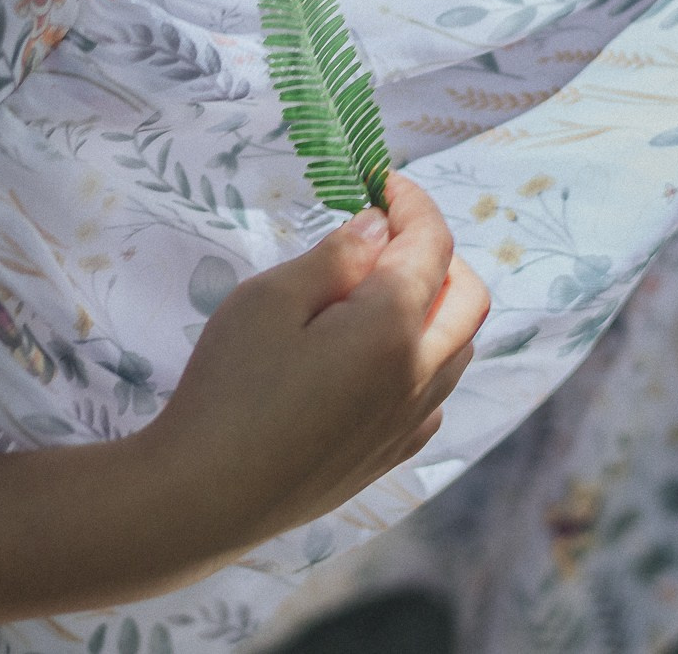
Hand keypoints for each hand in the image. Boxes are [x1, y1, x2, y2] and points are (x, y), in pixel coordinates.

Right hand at [138, 174, 489, 556]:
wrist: (206, 495)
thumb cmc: (229, 387)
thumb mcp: (269, 299)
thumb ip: (335, 256)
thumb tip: (379, 228)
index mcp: (393, 327)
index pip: (433, 245)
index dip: (414, 203)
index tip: (386, 181)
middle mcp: (419, 375)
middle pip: (470, 295)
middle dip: (440, 250)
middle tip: (387, 232)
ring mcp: (410, 421)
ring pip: (460, 347)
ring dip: (438, 304)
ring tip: (379, 287)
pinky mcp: (390, 455)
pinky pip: (435, 393)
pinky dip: (426, 356)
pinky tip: (377, 355)